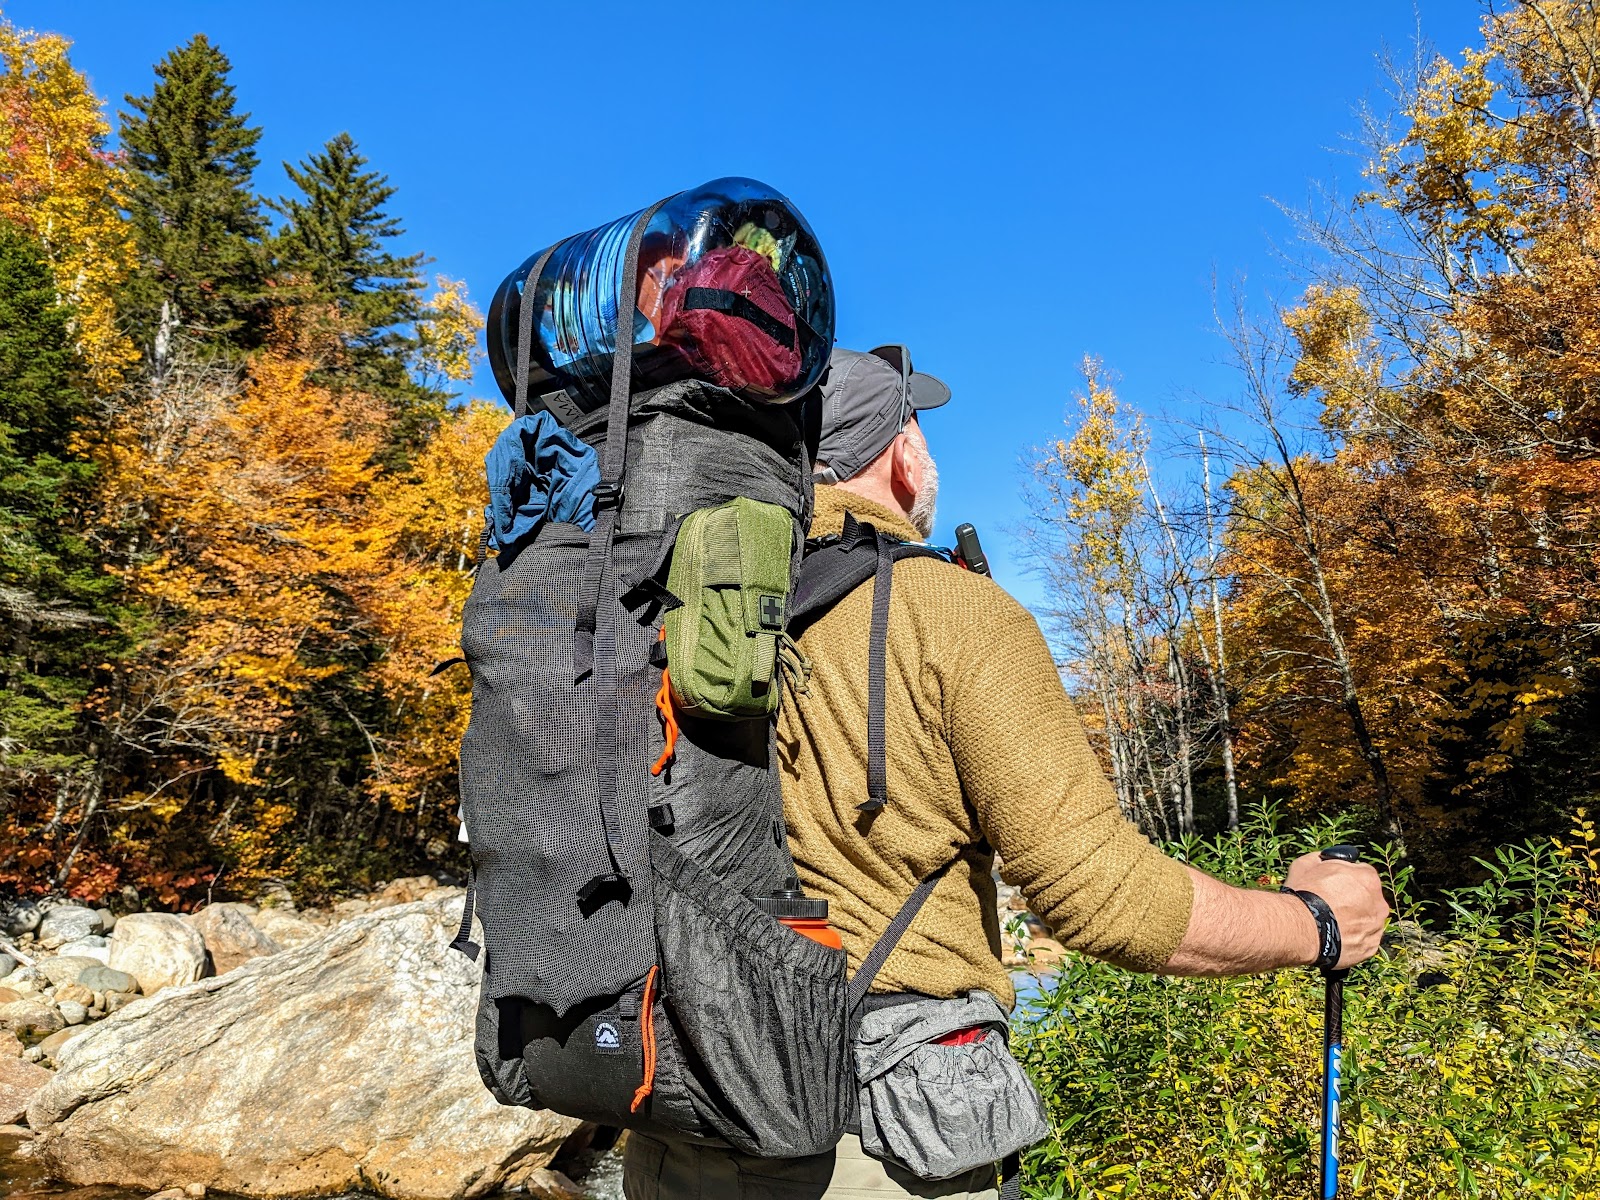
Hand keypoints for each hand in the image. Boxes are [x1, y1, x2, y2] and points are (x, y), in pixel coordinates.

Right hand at [1284, 851, 1389, 969]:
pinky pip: (1363, 941)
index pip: (1362, 873)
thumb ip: (1322, 860)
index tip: (1333, 885)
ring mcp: (1376, 928)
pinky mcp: (1370, 948)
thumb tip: (1323, 860)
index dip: (1346, 879)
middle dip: (1354, 901)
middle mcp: (1379, 903)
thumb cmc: (1304, 895)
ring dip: (1354, 921)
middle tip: (1331, 906)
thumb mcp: (1307, 865)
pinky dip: (1352, 940)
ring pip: (1367, 921)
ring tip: (1331, 925)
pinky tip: (1334, 938)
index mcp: (1368, 878)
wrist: (1301, 929)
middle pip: (1368, 899)